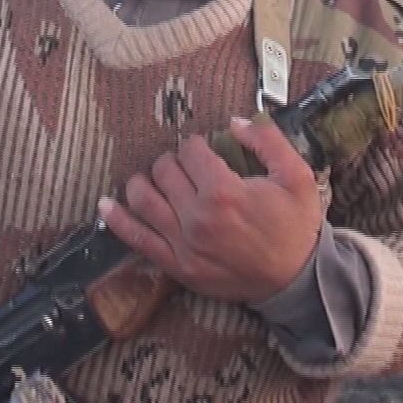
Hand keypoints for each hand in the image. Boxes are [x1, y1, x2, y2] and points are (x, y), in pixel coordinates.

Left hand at [98, 117, 322, 304]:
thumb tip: (236, 121)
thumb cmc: (296, 227)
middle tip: (185, 166)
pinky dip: (117, 220)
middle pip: (163, 171)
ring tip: (152, 179)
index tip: (203, 150)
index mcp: (224, 192)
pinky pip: (137, 239)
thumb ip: (268, 141)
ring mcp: (183, 244)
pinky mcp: (176, 265)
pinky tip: (105, 205)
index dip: (196, 145)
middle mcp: (197, 218)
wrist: (296, 280)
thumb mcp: (297, 176)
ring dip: (143, 181)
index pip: (191, 152)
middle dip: (172, 161)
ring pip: (143, 199)